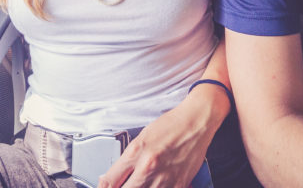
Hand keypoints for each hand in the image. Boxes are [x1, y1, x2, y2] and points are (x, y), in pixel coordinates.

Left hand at [97, 90, 224, 187]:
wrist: (197, 120)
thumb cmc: (171, 125)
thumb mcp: (142, 137)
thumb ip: (127, 160)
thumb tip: (113, 178)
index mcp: (136, 152)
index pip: (110, 181)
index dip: (104, 187)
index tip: (105, 187)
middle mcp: (149, 167)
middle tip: (126, 184)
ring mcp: (165, 178)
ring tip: (143, 182)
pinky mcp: (179, 184)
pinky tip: (157, 183)